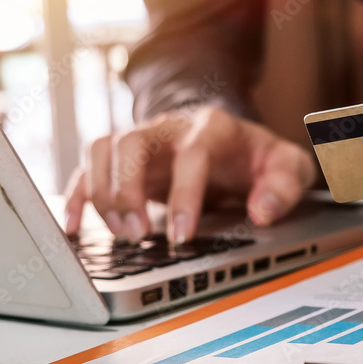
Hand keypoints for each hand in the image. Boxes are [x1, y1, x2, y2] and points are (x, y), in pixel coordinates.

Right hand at [63, 106, 316, 242]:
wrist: (233, 139)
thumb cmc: (257, 157)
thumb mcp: (287, 165)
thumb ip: (285, 185)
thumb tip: (263, 212)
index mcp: (212, 127)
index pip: (191, 154)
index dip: (184, 194)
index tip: (182, 235)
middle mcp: (170, 128)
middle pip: (132, 144)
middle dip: (128, 191)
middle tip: (137, 236)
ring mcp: (142, 141)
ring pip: (103, 150)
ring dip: (102, 193)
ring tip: (118, 234)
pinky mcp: (123, 160)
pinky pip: (89, 168)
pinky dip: (78, 196)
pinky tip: (75, 227)